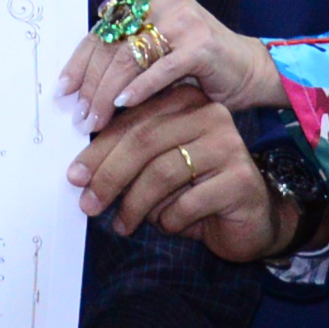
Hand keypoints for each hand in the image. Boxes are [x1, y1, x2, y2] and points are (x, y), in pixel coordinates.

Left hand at [58, 0, 283, 127]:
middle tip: (79, 115)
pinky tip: (123, 106)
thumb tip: (74, 80)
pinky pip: (160, 69)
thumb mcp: (155, 52)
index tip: (63, 91)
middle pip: (112, 45)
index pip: (104, 30)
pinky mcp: (202, 44)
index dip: (80, 62)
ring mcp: (185, 19)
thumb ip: (123, 53)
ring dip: (108, 93)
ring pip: (130, 58)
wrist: (250, 71)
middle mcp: (166, 0)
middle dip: (91, 84)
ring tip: (95, 120)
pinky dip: (139, 89)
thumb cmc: (197, 67)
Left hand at [68, 85, 291, 263]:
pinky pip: (188, 203)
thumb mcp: (157, 169)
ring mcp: (229, 145)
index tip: (74, 176)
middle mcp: (210, 114)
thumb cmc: (197, 191)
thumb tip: (80, 173)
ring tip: (123, 224)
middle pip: (144, 141)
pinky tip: (169, 226)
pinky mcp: (241, 180)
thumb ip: (128, 160)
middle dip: (109, 176)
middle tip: (89, 204)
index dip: (98, 150)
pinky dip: (169, 220)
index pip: (132, 122)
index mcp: (184, 101)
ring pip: (162, 172)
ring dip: (135, 204)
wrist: (254, 219)